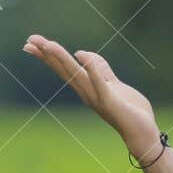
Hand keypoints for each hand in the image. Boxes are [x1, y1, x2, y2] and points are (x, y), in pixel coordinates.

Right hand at [23, 34, 160, 157]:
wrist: (143, 132)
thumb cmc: (129, 110)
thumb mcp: (114, 84)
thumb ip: (101, 69)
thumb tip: (82, 53)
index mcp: (87, 87)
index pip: (63, 68)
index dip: (47, 55)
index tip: (29, 43)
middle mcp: (87, 92)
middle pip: (63, 69)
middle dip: (47, 54)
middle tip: (29, 40)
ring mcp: (96, 97)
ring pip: (76, 74)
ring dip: (62, 58)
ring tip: (49, 44)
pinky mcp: (109, 101)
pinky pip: (99, 82)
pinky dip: (91, 69)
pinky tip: (81, 55)